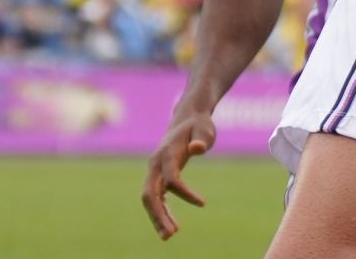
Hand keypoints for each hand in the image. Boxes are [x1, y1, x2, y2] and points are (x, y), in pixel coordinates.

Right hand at [141, 110, 215, 238]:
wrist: (187, 119)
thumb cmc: (198, 125)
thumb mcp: (205, 129)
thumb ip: (201, 139)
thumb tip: (197, 149)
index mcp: (167, 153)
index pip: (171, 178)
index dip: (185, 193)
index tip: (203, 203)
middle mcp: (156, 164)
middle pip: (150, 194)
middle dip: (158, 215)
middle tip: (170, 234)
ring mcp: (154, 171)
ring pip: (150, 198)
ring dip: (157, 217)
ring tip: (169, 236)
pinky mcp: (157, 176)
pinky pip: (156, 197)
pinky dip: (162, 211)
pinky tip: (171, 224)